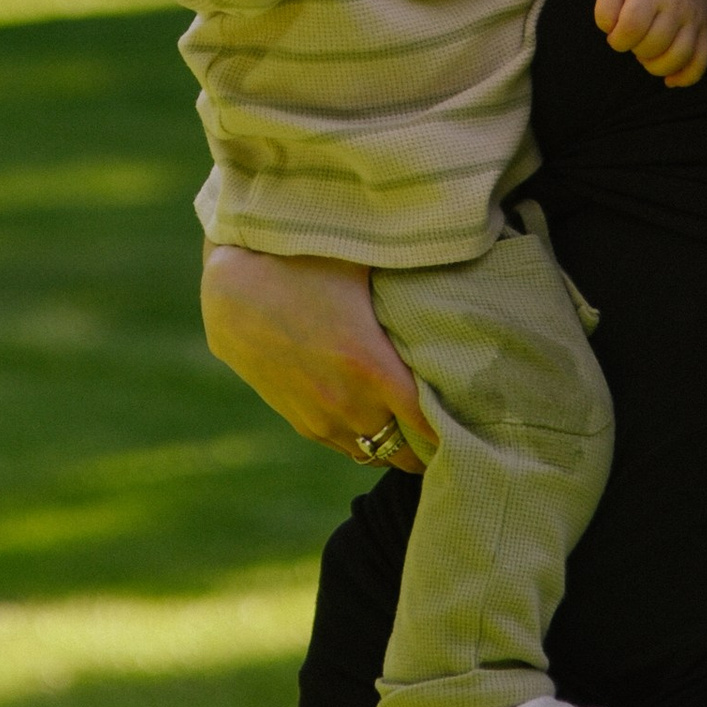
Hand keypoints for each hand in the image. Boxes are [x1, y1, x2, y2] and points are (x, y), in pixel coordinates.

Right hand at [200, 244, 437, 469]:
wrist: (233, 289)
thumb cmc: (304, 263)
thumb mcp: (363, 264)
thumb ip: (411, 273)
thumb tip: (460, 254)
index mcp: (371, 366)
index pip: (430, 424)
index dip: (456, 425)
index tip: (473, 415)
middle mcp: (349, 403)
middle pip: (408, 450)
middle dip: (432, 441)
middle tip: (453, 421)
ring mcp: (322, 419)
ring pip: (376, 452)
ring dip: (397, 442)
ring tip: (416, 421)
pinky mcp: (302, 422)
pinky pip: (348, 446)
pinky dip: (367, 438)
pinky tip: (377, 414)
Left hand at [593, 0, 706, 86]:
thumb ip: (604, 7)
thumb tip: (613, 32)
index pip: (632, 27)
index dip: (618, 39)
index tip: (615, 35)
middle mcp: (676, 5)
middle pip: (655, 45)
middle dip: (637, 50)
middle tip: (634, 39)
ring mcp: (694, 18)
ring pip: (679, 57)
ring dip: (657, 66)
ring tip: (648, 54)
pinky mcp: (705, 30)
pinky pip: (701, 61)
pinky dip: (686, 77)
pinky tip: (670, 79)